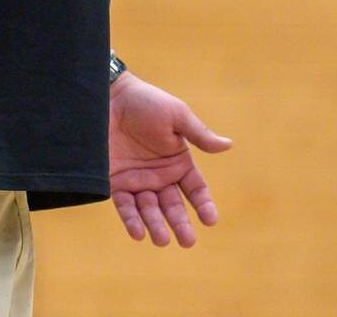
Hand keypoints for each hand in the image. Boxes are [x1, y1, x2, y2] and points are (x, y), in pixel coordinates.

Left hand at [109, 72, 231, 246]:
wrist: (108, 95)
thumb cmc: (145, 102)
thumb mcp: (176, 115)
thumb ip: (199, 134)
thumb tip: (228, 145)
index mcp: (178, 162)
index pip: (196, 190)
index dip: (204, 204)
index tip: (210, 219)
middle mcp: (159, 176)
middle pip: (173, 206)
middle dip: (181, 224)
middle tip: (187, 241)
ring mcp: (137, 181)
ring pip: (150, 210)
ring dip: (156, 226)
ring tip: (162, 240)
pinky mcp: (115, 182)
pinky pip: (125, 206)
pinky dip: (131, 220)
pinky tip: (138, 232)